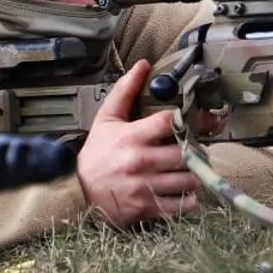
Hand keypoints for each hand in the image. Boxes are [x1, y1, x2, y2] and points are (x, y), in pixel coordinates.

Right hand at [75, 60, 201, 224]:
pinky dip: (189, 199)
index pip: (169, 122)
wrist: (76, 190)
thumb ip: (125, 90)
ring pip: (188, 179)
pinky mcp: (146, 208)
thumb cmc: (97, 153)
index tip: (194, 122)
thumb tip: (143, 64)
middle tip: (196, 149)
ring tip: (191, 169)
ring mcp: (144, 187)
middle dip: (196, 150)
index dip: (187, 120)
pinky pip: (182, 205)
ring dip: (195, 174)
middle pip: (185, 153)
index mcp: (131, 136)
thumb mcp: (106, 118)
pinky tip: (184, 191)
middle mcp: (140, 162)